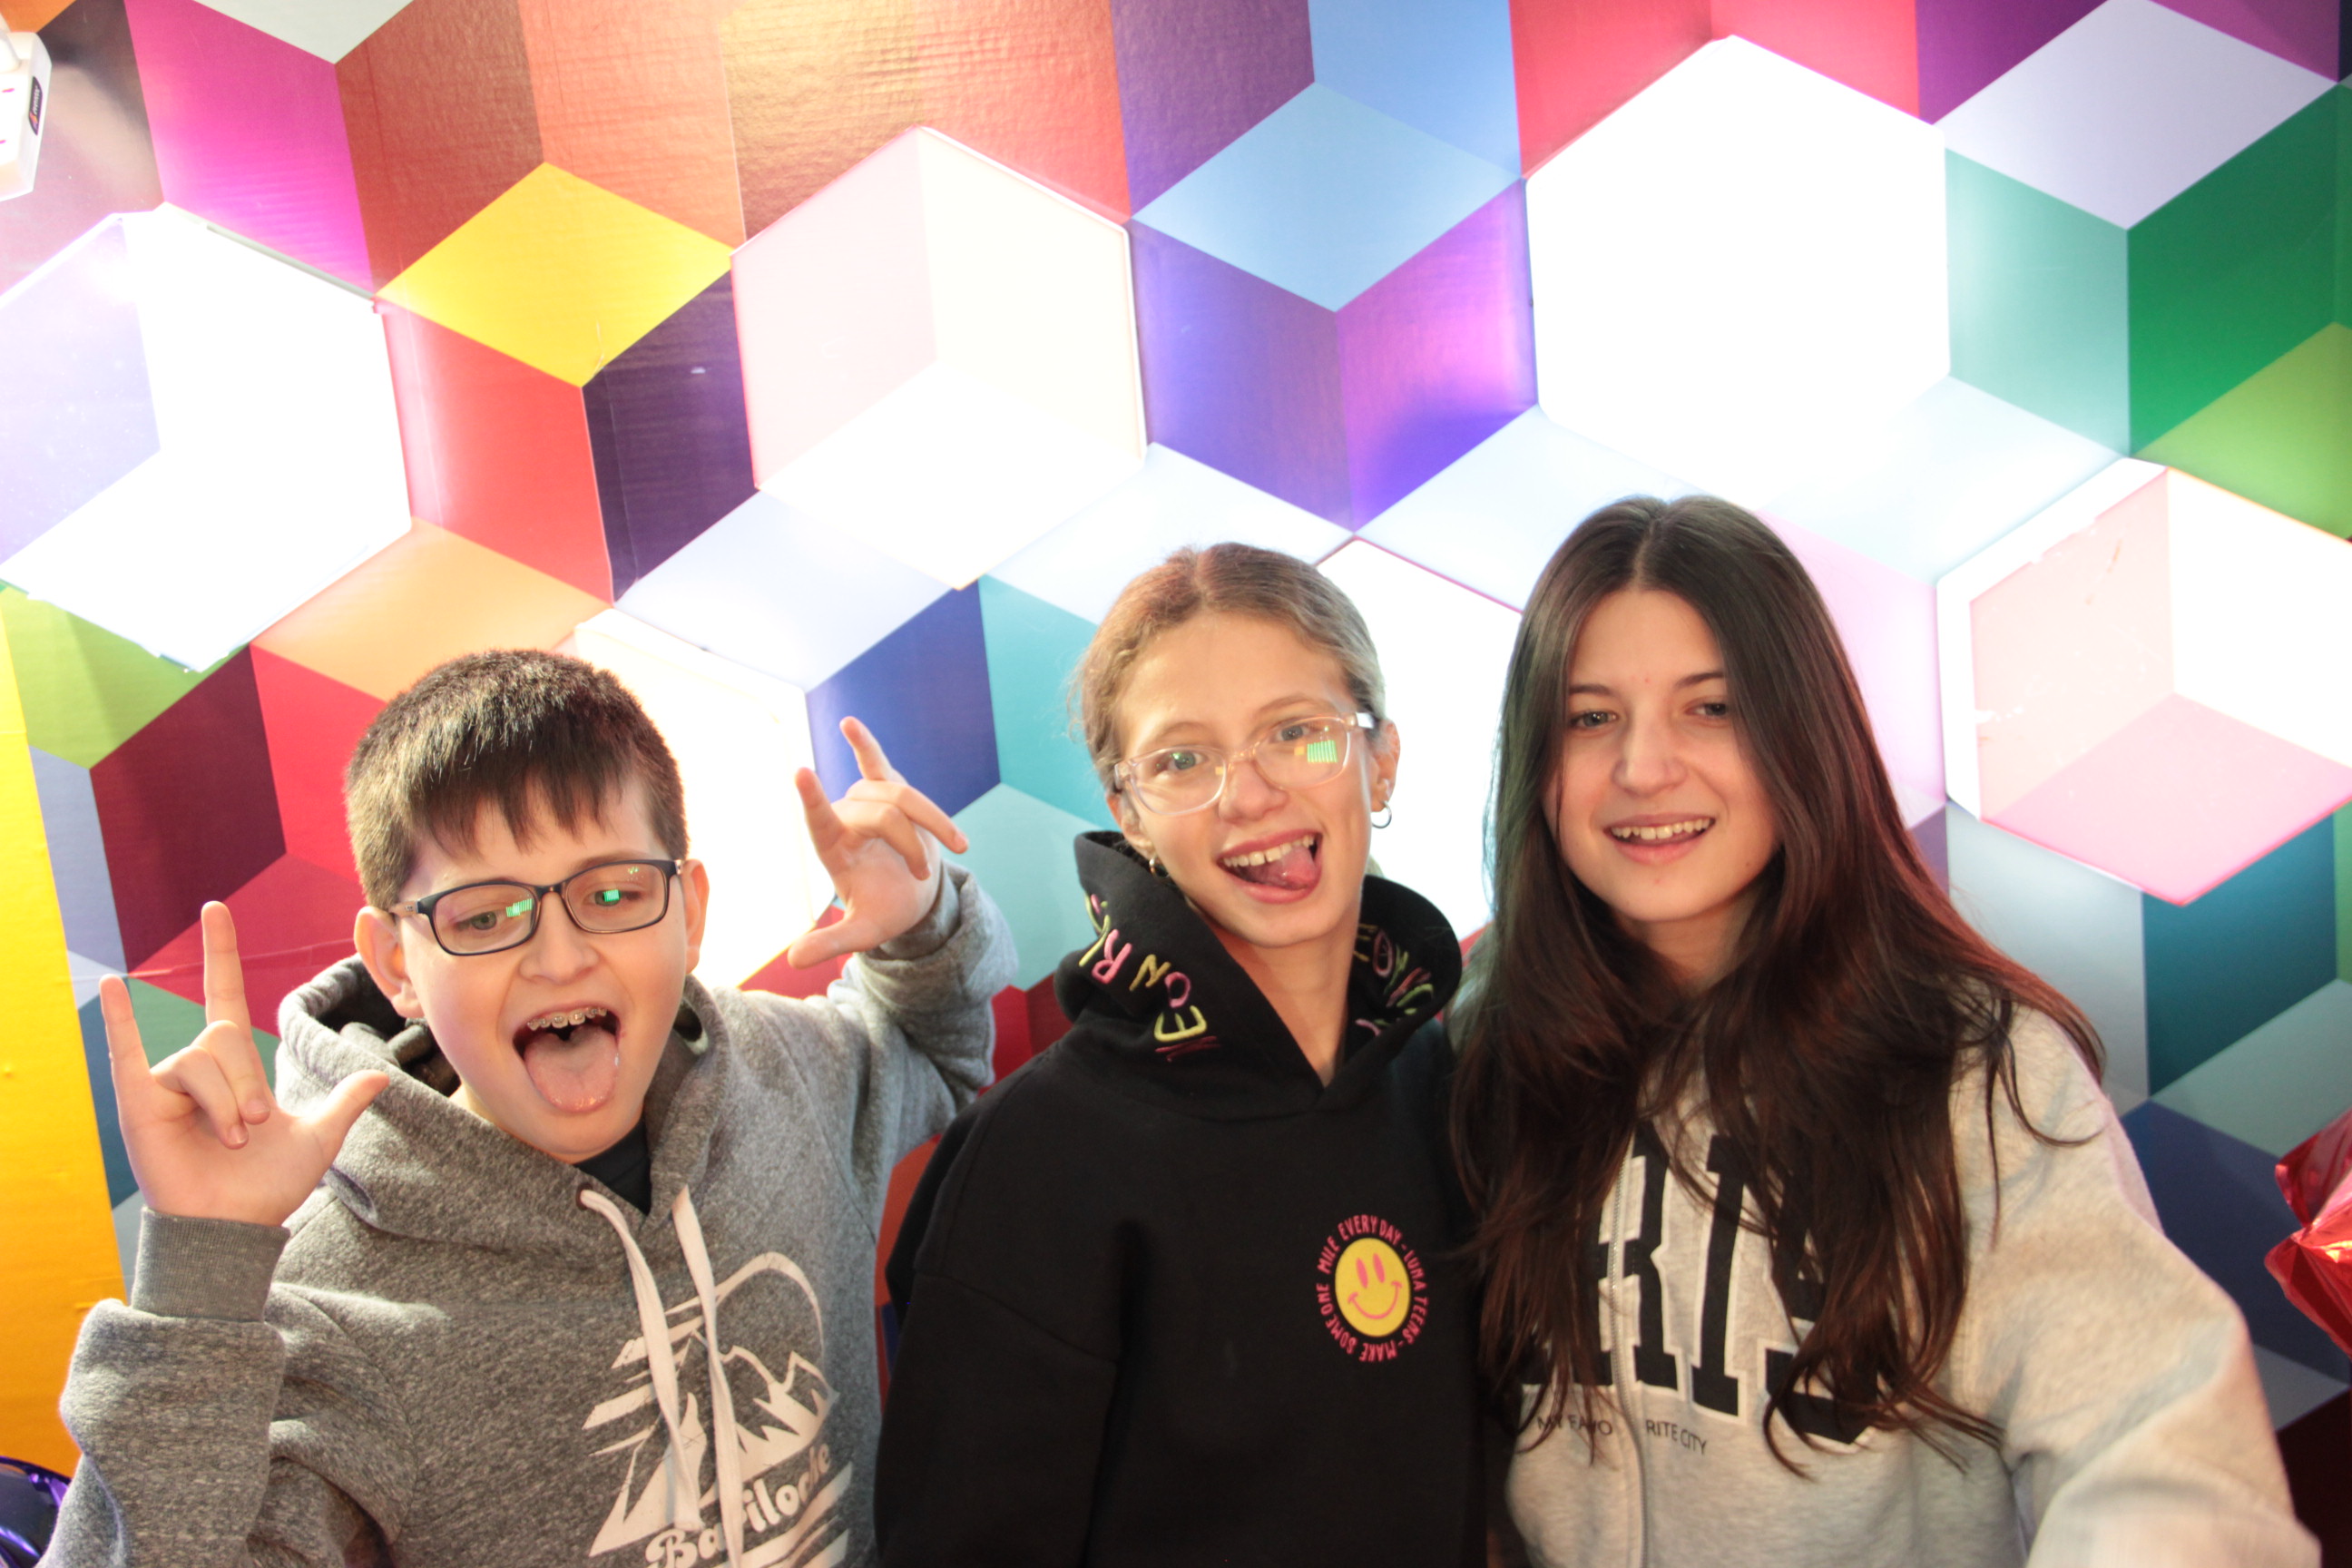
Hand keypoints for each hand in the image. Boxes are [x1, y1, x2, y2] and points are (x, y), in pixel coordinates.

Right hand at [103, 903, 387, 1228]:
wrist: (235, 1227)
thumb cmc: (266, 1189)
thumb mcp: (317, 1138)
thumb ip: (344, 1102)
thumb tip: (381, 1075)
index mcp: (235, 1068)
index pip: (224, 994)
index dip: (221, 953)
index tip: (217, 908)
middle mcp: (198, 1068)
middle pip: (224, 1036)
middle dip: (247, 1081)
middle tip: (254, 1126)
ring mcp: (167, 1085)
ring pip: (199, 1058)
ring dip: (225, 1100)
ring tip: (230, 1137)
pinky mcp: (140, 1104)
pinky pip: (127, 1053)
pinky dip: (117, 1019)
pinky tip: (110, 986)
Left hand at [786, 717, 969, 967]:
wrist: (914, 895)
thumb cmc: (886, 911)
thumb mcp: (862, 932)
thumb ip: (832, 941)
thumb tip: (792, 962)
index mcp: (834, 850)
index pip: (820, 822)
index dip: (814, 800)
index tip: (801, 773)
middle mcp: (845, 820)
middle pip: (882, 814)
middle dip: (912, 846)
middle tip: (923, 878)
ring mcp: (866, 802)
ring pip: (901, 796)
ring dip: (931, 823)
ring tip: (955, 847)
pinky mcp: (888, 789)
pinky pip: (875, 762)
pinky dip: (863, 743)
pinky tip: (847, 723)